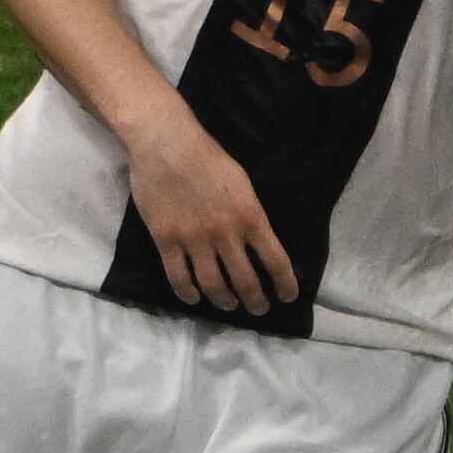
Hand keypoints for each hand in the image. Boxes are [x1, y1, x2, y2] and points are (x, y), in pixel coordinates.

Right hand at [120, 99, 296, 315]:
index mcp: (251, 217)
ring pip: (213, 284)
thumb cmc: (208, 157)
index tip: (287, 297)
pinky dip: (188, 293)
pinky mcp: (165, 240)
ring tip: (229, 305)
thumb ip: (250, 214)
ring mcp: (194, 239)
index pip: (276, 262)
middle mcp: (226, 234)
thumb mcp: (242, 184)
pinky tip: (193, 297)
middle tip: (258, 308)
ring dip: (225, 301)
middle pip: (246, 281)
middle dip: (256, 301)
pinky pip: (178, 276)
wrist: (167, 144)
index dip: (285, 285)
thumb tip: (255, 240)